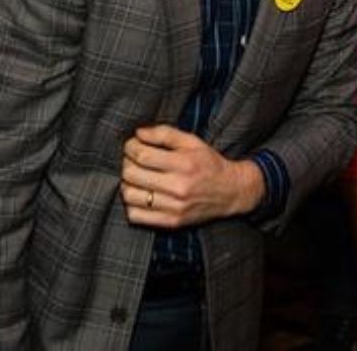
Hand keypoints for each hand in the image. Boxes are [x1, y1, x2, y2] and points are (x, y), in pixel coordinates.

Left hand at [120, 124, 263, 228]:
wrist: (231, 191)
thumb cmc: (209, 163)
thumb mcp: (191, 141)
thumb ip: (164, 134)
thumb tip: (138, 133)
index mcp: (183, 164)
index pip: (142, 156)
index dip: (130, 147)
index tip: (131, 144)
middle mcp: (178, 188)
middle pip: (132, 175)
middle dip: (126, 163)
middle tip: (131, 159)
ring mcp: (174, 208)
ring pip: (130, 197)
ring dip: (126, 184)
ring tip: (134, 177)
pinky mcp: (172, 222)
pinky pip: (136, 216)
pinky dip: (131, 204)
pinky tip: (140, 194)